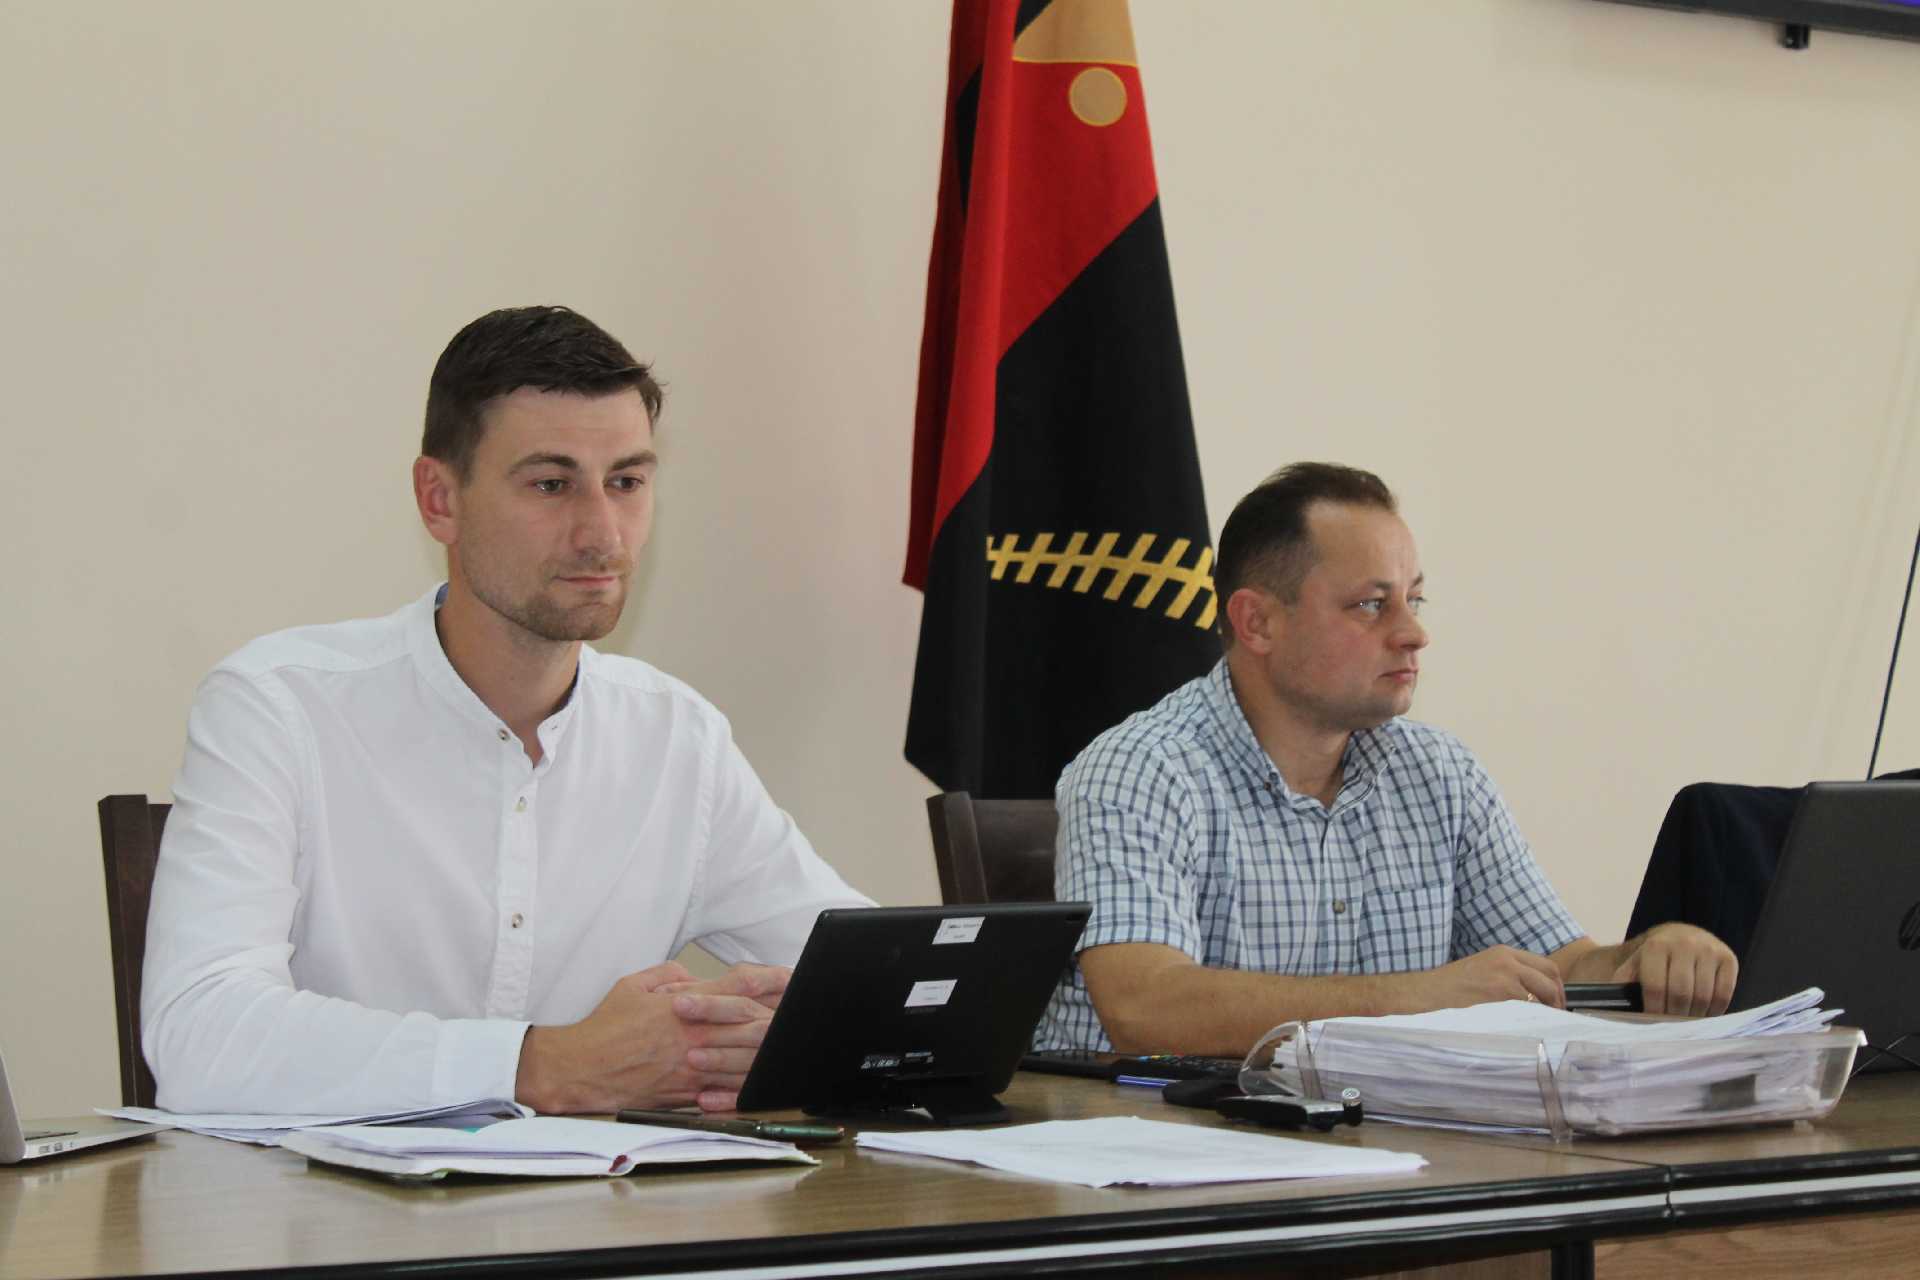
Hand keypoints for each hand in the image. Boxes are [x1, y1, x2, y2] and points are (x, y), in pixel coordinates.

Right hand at [513, 961, 780, 1113]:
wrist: (581, 1070)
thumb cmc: (605, 1027)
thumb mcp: (634, 985)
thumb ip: (669, 974)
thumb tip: (693, 977)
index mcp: (683, 1005)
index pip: (736, 988)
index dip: (768, 980)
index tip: (790, 977)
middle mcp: (692, 1035)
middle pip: (749, 1024)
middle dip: (780, 1016)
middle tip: (804, 1011)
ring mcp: (691, 1067)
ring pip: (742, 1059)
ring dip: (769, 1051)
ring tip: (793, 1046)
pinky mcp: (685, 1093)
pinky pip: (723, 1090)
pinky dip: (744, 1086)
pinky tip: (762, 1082)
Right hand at [1412, 945, 1565, 1010]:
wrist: (1425, 994)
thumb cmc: (1450, 988)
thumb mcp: (1482, 970)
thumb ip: (1507, 975)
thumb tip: (1534, 995)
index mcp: (1503, 953)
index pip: (1546, 965)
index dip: (1556, 986)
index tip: (1556, 1002)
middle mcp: (1507, 961)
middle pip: (1551, 977)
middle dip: (1558, 998)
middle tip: (1556, 1016)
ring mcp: (1505, 977)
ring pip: (1544, 993)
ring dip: (1548, 1011)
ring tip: (1543, 1024)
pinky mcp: (1500, 995)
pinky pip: (1531, 1007)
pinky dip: (1535, 1019)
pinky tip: (1529, 1028)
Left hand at [1611, 923, 1736, 1015]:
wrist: (1678, 935)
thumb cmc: (1653, 958)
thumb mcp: (1634, 965)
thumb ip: (1624, 983)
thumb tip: (1615, 1009)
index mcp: (1657, 945)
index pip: (1656, 987)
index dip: (1654, 1010)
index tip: (1653, 1023)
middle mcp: (1685, 943)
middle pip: (1681, 994)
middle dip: (1675, 1015)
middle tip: (1672, 1026)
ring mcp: (1709, 949)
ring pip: (1704, 996)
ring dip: (1695, 1015)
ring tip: (1686, 1022)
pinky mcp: (1728, 958)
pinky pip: (1724, 993)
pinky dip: (1715, 1010)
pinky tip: (1704, 1013)